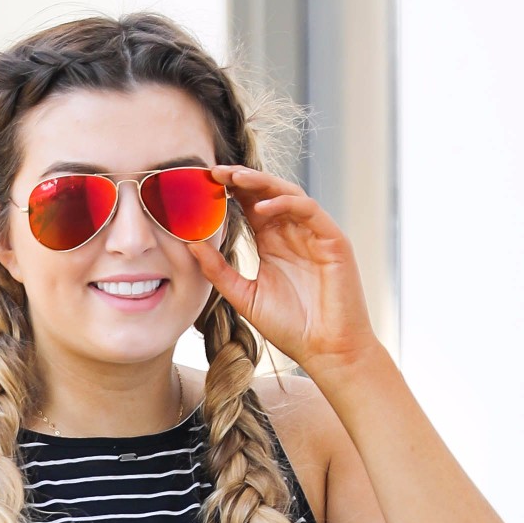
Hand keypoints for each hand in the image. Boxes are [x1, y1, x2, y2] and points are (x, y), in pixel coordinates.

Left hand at [193, 166, 383, 383]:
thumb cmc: (290, 327)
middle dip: (240, 179)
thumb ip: (219, 271)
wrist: (326, 351)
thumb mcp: (244, 296)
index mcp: (272, 242)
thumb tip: (190, 244)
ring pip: (288, 193)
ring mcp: (314, 234)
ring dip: (261, 183)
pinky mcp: (333, 239)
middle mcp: (292, 232)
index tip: (201, 182)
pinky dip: (286, 203)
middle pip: (266, 192)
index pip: (249, 205)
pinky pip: (309, 209)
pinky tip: (262, 206)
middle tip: (214, 171)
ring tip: (234, 179)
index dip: (227, 191)